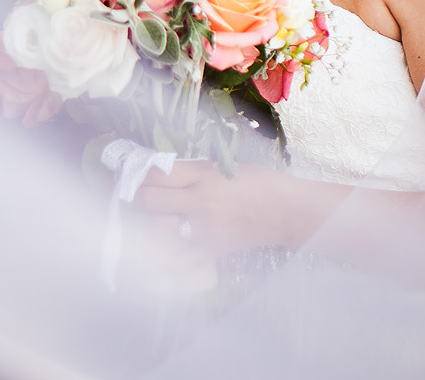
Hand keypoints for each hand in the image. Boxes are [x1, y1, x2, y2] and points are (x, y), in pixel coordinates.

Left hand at [136, 159, 295, 255]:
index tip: (137, 176)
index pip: (156, 174)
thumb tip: (161, 172)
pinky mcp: (211, 250)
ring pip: (157, 229)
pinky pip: (177, 259)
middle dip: (140, 196)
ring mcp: (204, 229)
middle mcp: (200, 202)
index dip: (140, 174)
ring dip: (150, 223)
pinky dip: (166, 254)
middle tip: (139, 196)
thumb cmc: (259, 183)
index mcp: (203, 176)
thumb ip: (193, 170)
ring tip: (152, 218)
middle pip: (150, 200)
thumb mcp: (224, 166)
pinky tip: (164, 246)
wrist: (286, 211)